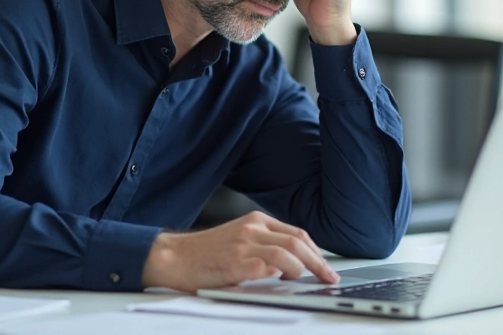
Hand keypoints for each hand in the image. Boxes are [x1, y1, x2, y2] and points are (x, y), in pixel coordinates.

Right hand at [141, 211, 339, 292]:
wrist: (174, 257)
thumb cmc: (205, 253)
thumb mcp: (239, 239)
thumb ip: (264, 245)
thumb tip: (295, 263)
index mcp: (255, 221)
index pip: (297, 234)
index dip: (317, 252)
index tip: (326, 267)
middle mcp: (252, 229)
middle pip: (297, 242)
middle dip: (318, 262)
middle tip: (328, 278)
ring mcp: (243, 245)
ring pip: (287, 253)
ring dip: (301, 269)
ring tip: (300, 281)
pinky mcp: (234, 264)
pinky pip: (265, 268)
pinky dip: (277, 276)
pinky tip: (277, 282)